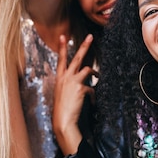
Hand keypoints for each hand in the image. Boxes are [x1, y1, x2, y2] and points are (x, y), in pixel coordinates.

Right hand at [52, 34, 95, 155]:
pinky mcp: (80, 88)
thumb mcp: (62, 93)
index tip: (63, 36)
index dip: (61, 47)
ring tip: (97, 76)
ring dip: (94, 73)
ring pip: (87, 70)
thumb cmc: (62, 109)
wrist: (63, 121)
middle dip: (84, 46)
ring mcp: (73, 82)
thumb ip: (69, 84)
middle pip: (76, 58)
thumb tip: (81, 80)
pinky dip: (92, 96)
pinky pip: (91, 89)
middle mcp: (66, 77)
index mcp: (60, 78)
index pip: (60, 59)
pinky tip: (91, 103)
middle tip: (90, 36)